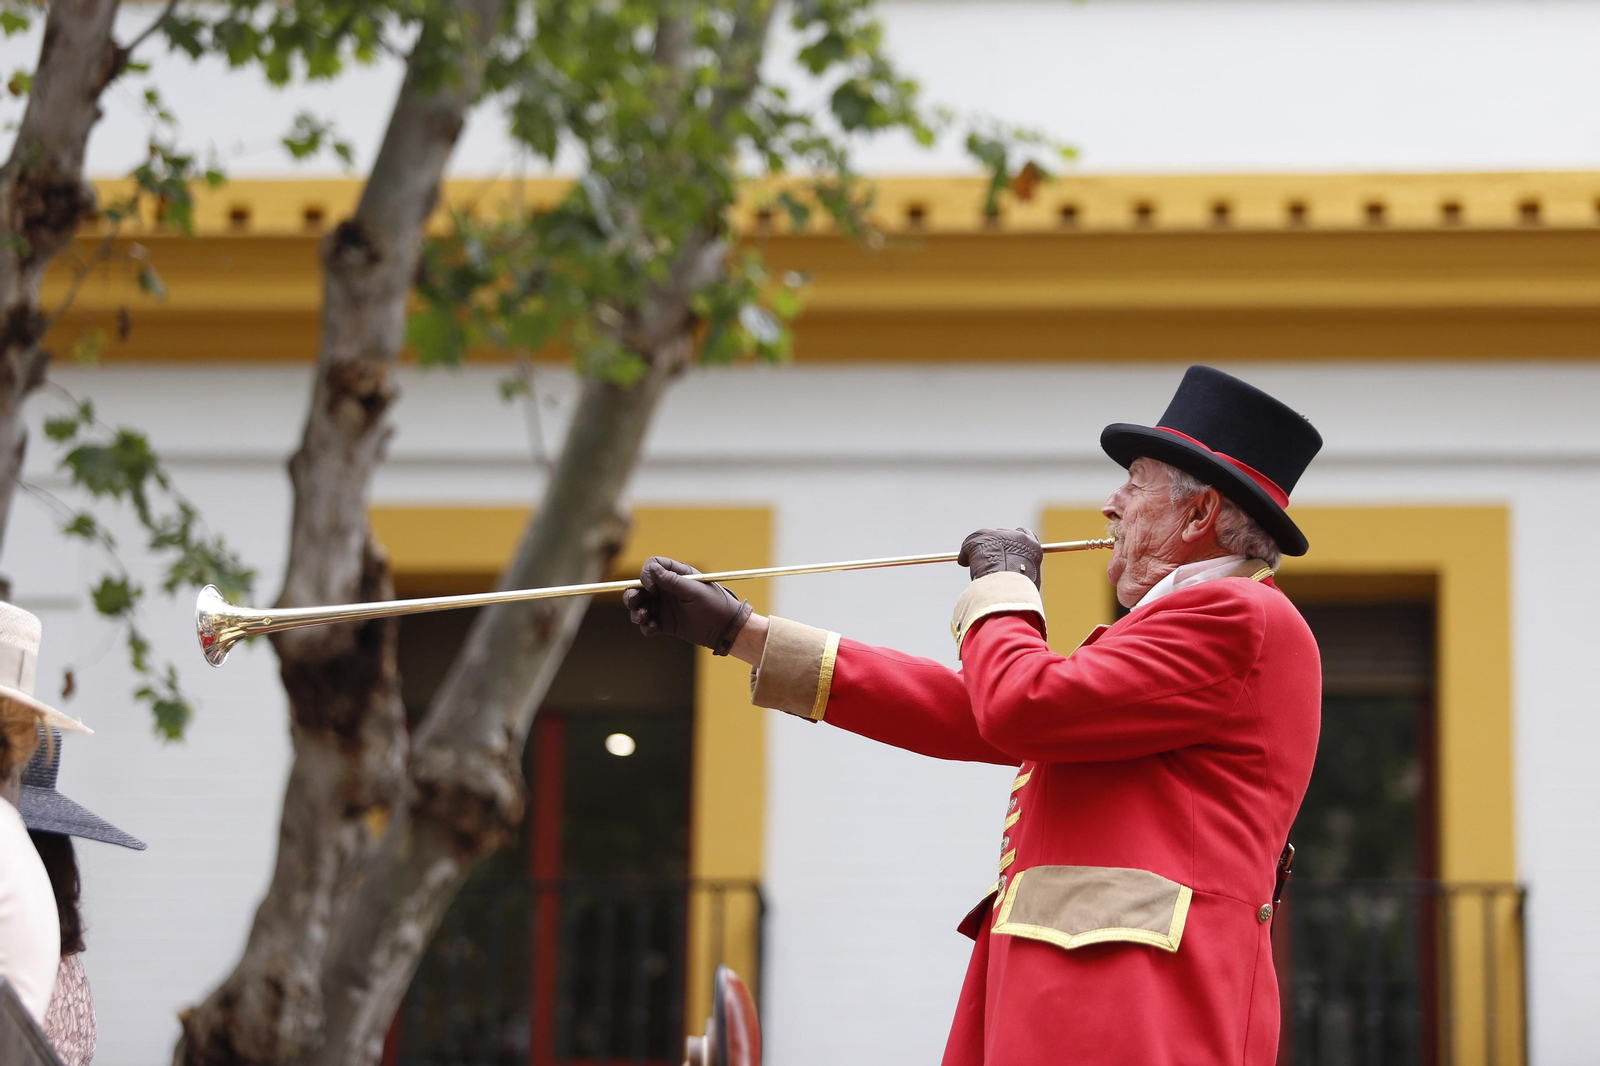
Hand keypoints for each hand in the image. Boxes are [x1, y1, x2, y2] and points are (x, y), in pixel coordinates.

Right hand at [623, 557, 752, 654]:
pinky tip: (654, 629)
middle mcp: (667, 589)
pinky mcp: (665, 623)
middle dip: (632, 595)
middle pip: (639, 587)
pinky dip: (646, 627)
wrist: (725, 630)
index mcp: (677, 575)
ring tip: (643, 617)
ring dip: (636, 611)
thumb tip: (652, 568)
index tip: (652, 588)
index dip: (646, 575)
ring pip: (640, 606)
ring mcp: (665, 606)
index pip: (652, 566)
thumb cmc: (715, 605)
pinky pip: (648, 624)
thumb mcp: (695, 591)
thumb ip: (673, 581)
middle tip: (635, 603)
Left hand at [958, 528, 1043, 589]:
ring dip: (979, 548)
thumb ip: (1021, 573)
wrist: (1008, 590)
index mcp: (1033, 547)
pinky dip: (966, 552)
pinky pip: (971, 541)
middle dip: (993, 545)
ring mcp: (1001, 536)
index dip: (1012, 540)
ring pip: (985, 536)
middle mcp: (1019, 537)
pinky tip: (963, 562)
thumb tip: (1013, 580)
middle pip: (1002, 533)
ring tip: (974, 563)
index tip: (1004, 547)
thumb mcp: (1027, 581)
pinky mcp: (984, 538)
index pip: (1024, 534)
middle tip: (987, 559)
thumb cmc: (1018, 592)